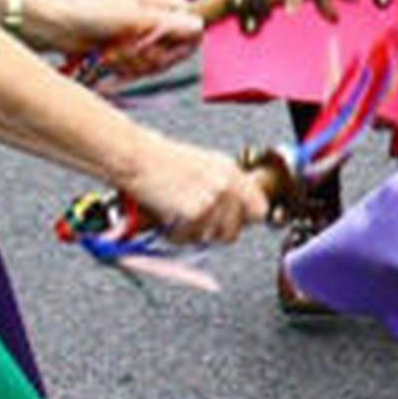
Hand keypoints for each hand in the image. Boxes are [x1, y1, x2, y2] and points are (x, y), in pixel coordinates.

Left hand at [47, 0, 201, 79]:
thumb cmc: (90, 12)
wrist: (53, 26)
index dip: (183, 41)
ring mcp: (138, 36)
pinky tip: (109, 61)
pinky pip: (138, 70)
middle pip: (175, 48)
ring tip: (113, 53)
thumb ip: (169, 24)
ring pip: (156, 62)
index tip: (164, 48)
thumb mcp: (134, 18)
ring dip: (135, 63)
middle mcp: (153, 18)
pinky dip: (124, 69)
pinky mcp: (124, 52)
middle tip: (131, 50)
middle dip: (153, 56)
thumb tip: (200, 26)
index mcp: (159, 1)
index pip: (191, 24)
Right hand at [117, 136, 265, 246]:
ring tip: (176, 214)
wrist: (138, 158)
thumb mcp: (204, 168)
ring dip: (191, 234)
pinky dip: (175, 234)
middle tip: (193, 221)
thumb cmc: (161, 162)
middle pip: (234, 231)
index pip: (259, 210)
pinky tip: (166, 216)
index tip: (231, 223)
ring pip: (210, 239)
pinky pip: (189, 239)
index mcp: (232, 172)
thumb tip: (235, 218)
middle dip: (212, 233)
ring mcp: (213, 199)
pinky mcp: (195, 213)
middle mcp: (227, 185)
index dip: (244, 221)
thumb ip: (225, 191)